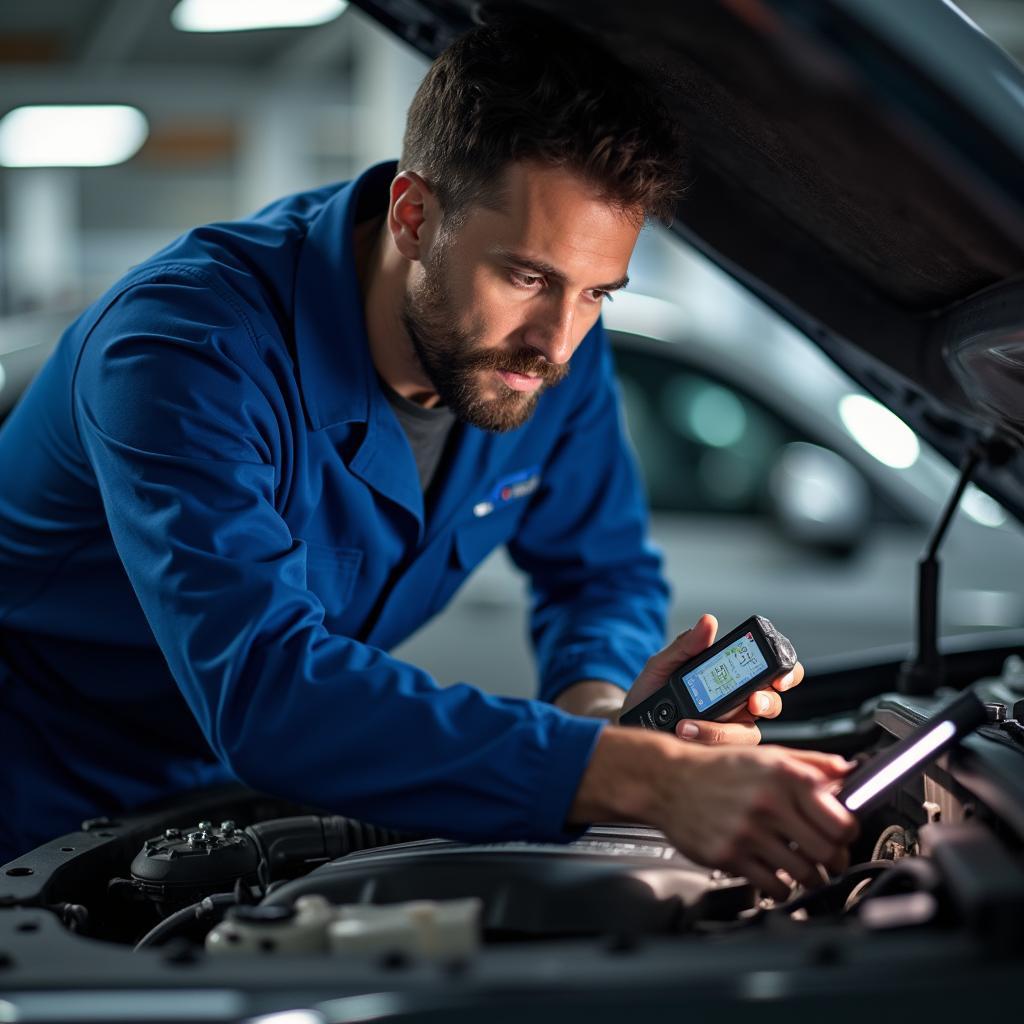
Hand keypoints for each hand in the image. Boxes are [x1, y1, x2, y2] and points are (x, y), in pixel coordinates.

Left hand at [621, 613, 803, 744]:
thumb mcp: (662, 664)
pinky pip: (724, 752)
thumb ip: (686, 646)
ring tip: (687, 725)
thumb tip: (708, 622)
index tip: (779, 677)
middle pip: (772, 704)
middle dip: (769, 702)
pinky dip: (705, 742)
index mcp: (732, 678)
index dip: (786, 673)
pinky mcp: (714, 751)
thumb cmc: (651, 691)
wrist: (628, 722)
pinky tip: (684, 734)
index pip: (771, 672)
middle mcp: (738, 704)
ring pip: (748, 734)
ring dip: (722, 730)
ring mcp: (728, 730)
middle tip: (753, 702)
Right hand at [658, 743, 857, 898]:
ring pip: (804, 873)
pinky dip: (782, 889)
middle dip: (834, 860)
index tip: (844, 835)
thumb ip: (810, 763)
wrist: (668, 780)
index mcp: (783, 776)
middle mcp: (768, 803)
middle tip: (829, 859)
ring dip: (811, 877)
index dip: (849, 832)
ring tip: (806, 871)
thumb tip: (847, 771)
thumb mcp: (767, 755)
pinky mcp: (729, 855)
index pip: (840, 819)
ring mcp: (747, 832)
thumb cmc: (718, 768)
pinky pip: (773, 886)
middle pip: (827, 851)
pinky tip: (778, 878)